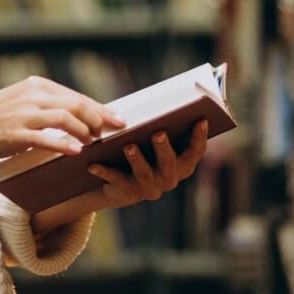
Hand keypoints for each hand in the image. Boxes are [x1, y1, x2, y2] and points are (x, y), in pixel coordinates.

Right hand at [0, 76, 125, 161]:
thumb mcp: (22, 100)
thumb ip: (47, 103)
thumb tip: (80, 111)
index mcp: (36, 86)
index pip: (76, 96)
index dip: (101, 108)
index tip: (118, 119)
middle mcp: (32, 97)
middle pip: (76, 105)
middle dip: (98, 119)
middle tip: (109, 133)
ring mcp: (24, 115)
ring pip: (65, 119)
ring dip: (84, 131)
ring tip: (93, 142)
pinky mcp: (16, 134)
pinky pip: (46, 139)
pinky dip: (64, 144)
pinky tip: (76, 151)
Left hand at [86, 120, 208, 208]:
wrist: (121, 185)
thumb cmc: (143, 152)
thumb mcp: (154, 141)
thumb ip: (162, 127)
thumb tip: (161, 101)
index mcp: (182, 165)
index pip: (195, 152)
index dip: (199, 137)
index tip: (201, 120)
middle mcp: (169, 178)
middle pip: (169, 162)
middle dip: (164, 147)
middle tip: (158, 132)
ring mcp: (150, 187)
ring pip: (144, 172)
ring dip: (136, 158)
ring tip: (129, 146)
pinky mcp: (129, 192)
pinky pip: (116, 179)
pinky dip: (104, 171)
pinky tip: (92, 163)